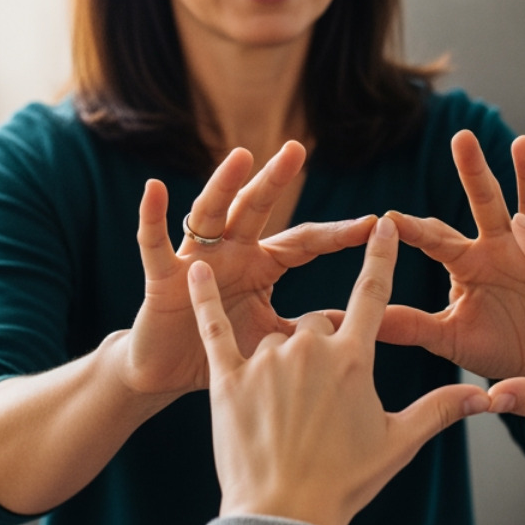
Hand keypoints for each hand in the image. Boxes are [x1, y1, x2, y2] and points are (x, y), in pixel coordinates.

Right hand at [120, 142, 375, 397]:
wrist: (168, 374)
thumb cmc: (223, 350)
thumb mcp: (272, 336)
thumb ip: (308, 328)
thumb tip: (359, 327)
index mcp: (262, 264)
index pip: (304, 242)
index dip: (336, 234)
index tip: (372, 223)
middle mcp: (230, 251)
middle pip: (256, 208)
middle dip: (276, 180)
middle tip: (297, 150)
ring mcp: (195, 259)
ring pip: (211, 214)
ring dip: (224, 184)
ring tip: (241, 156)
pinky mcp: (162, 276)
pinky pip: (155, 243)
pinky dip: (152, 216)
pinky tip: (154, 188)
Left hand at [189, 216, 490, 524]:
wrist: (283, 516)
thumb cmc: (344, 482)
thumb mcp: (398, 443)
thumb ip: (440, 409)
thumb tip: (486, 396)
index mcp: (353, 359)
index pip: (372, 294)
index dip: (380, 257)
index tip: (383, 224)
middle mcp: (310, 349)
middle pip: (317, 323)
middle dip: (320, 349)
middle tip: (317, 402)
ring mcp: (266, 361)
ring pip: (277, 339)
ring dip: (281, 362)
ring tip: (282, 415)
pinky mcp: (227, 377)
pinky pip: (215, 326)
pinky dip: (203, 297)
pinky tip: (195, 270)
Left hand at [379, 131, 524, 381]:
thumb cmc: (495, 349)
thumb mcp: (450, 338)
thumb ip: (410, 326)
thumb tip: (358, 320)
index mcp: (467, 263)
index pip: (435, 240)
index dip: (413, 230)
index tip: (388, 218)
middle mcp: (501, 246)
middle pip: (484, 203)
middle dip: (473, 172)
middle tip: (460, 137)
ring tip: (524, 143)